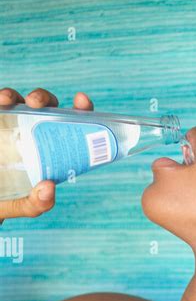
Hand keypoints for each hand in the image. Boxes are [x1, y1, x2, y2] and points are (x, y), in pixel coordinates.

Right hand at [0, 88, 93, 221]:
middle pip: (44, 106)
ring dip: (13, 95)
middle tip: (36, 104)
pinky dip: (0, 100)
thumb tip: (49, 187)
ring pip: (16, 101)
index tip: (82, 100)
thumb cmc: (7, 201)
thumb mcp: (24, 205)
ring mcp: (11, 125)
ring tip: (6, 101)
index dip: (80, 109)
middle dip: (43, 98)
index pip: (71, 123)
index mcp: (50, 148)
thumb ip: (38, 203)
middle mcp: (32, 131)